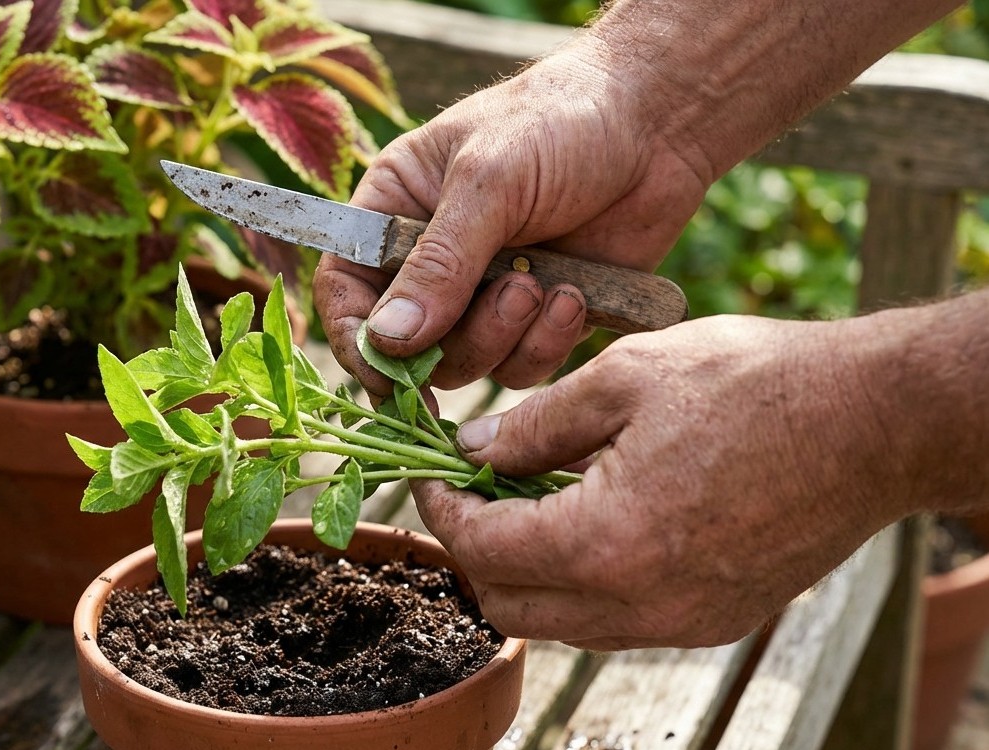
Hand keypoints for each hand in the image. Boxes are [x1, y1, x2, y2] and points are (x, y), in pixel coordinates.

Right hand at [314, 48, 710, 396]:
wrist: (658, 124)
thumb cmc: (561, 122)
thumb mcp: (489, 182)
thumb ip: (439, 264)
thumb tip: (387, 339)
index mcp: (396, 212)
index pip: (345, 289)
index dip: (357, 338)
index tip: (388, 372)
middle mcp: (431, 262)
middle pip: (407, 346)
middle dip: (458, 337)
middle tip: (513, 291)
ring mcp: (484, 296)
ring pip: (466, 365)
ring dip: (507, 336)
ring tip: (547, 282)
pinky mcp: (537, 322)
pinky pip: (521, 368)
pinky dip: (547, 342)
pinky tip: (577, 294)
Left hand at [413, 313, 912, 648]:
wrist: (876, 421)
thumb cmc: (756, 383)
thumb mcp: (625, 377)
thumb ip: (533, 424)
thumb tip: (473, 448)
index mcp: (606, 543)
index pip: (482, 550)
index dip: (442, 509)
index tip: (432, 474)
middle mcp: (639, 604)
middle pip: (508, 606)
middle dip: (475, 549)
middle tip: (474, 489)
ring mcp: (680, 623)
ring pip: (561, 621)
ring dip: (527, 569)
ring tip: (531, 498)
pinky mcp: (714, 620)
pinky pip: (616, 621)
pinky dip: (582, 581)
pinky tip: (593, 518)